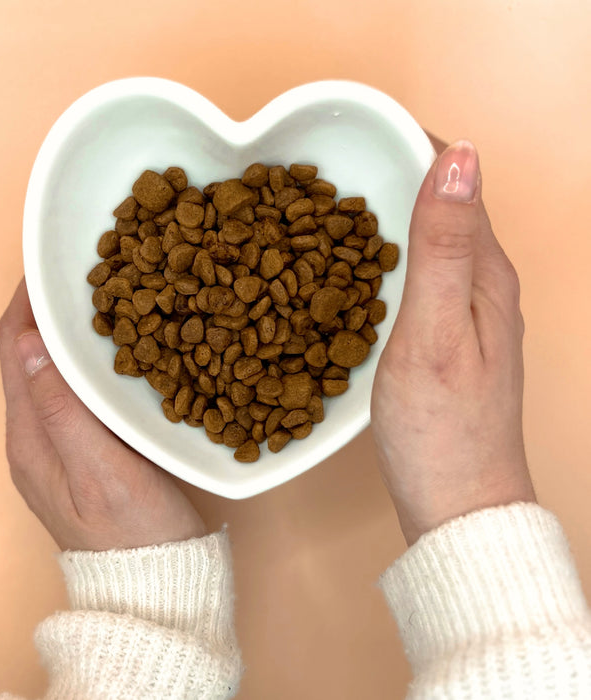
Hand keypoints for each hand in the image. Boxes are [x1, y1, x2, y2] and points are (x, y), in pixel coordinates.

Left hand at [0, 279, 205, 550]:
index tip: (50, 262)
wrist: (154, 584)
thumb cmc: (133, 533)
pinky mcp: (83, 450)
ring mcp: (57, 444)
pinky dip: (86, 359)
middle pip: (26, 354)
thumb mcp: (100, 471)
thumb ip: (62, 410)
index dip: (25, 301)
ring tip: (101, 298)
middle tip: (83, 272)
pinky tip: (117, 349)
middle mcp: (34, 436)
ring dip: (66, 331)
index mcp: (30, 436)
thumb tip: (30, 343)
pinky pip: (72, 390)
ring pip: (50, 369)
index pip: (12, 347)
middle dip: (45, 308)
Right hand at [371, 140, 535, 544]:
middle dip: (393, 178)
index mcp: (485, 272)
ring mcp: (466, 312)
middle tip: (330, 173)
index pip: (456, 180)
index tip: (355, 137)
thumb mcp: (434, 332)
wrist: (456, 502)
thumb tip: (458, 157)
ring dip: (388, 217)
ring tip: (332, 210)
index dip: (412, 147)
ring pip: (428, 242)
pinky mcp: (447, 337)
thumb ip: (442, 247)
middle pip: (442, 207)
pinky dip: (387, 259)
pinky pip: (419, 277)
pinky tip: (355, 269)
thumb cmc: (442, 427)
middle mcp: (483, 285)